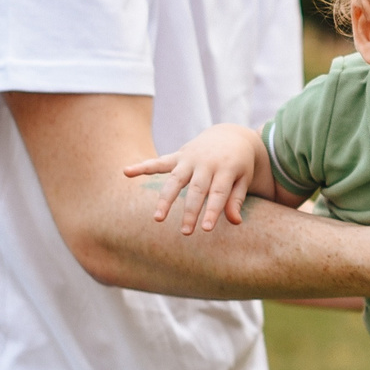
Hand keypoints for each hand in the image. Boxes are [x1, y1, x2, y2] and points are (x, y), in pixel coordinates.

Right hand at [123, 125, 262, 233]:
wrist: (230, 136)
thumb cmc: (238, 164)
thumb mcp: (243, 179)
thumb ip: (236, 199)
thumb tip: (236, 222)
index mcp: (226, 168)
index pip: (218, 193)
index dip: (213, 211)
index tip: (206, 229)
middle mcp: (206, 163)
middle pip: (196, 190)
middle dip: (190, 211)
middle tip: (185, 233)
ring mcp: (190, 158)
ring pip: (175, 180)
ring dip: (165, 199)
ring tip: (158, 219)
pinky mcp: (178, 156)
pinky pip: (158, 162)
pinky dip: (143, 167)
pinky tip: (126, 172)